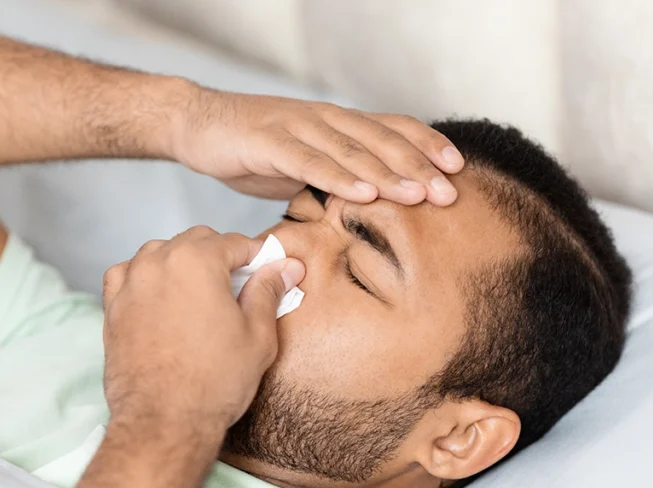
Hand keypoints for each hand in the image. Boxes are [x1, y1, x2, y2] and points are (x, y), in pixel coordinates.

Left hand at [100, 225, 305, 431]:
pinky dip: (145, 277)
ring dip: (182, 263)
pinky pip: (128, 275)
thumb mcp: (257, 334)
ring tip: (200, 294)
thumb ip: (268, 292)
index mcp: (196, 261)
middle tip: (239, 286)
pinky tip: (160, 298)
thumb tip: (285, 268)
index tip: (269, 270)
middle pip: (196, 241)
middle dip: (220, 256)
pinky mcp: (112, 308)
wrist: (163, 422)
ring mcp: (130, 284)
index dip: (257, 256)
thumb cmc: (212, 383)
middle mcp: (158, 263)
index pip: (234, 242)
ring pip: (160, 253)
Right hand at [169, 87, 464, 205]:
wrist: (195, 123)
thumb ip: (333, 176)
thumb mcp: (300, 163)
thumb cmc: (250, 147)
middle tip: (450, 193)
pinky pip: (308, 161)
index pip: (391, 128)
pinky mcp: (267, 141)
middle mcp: (323, 119)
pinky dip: (337, 177)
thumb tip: (367, 204)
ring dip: (386, 174)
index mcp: (335, 123)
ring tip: (418, 195)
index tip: (457, 169)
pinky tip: (362, 194)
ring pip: (351, 150)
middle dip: (418, 166)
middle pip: (380, 140)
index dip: (425, 145)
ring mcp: (296, 127)